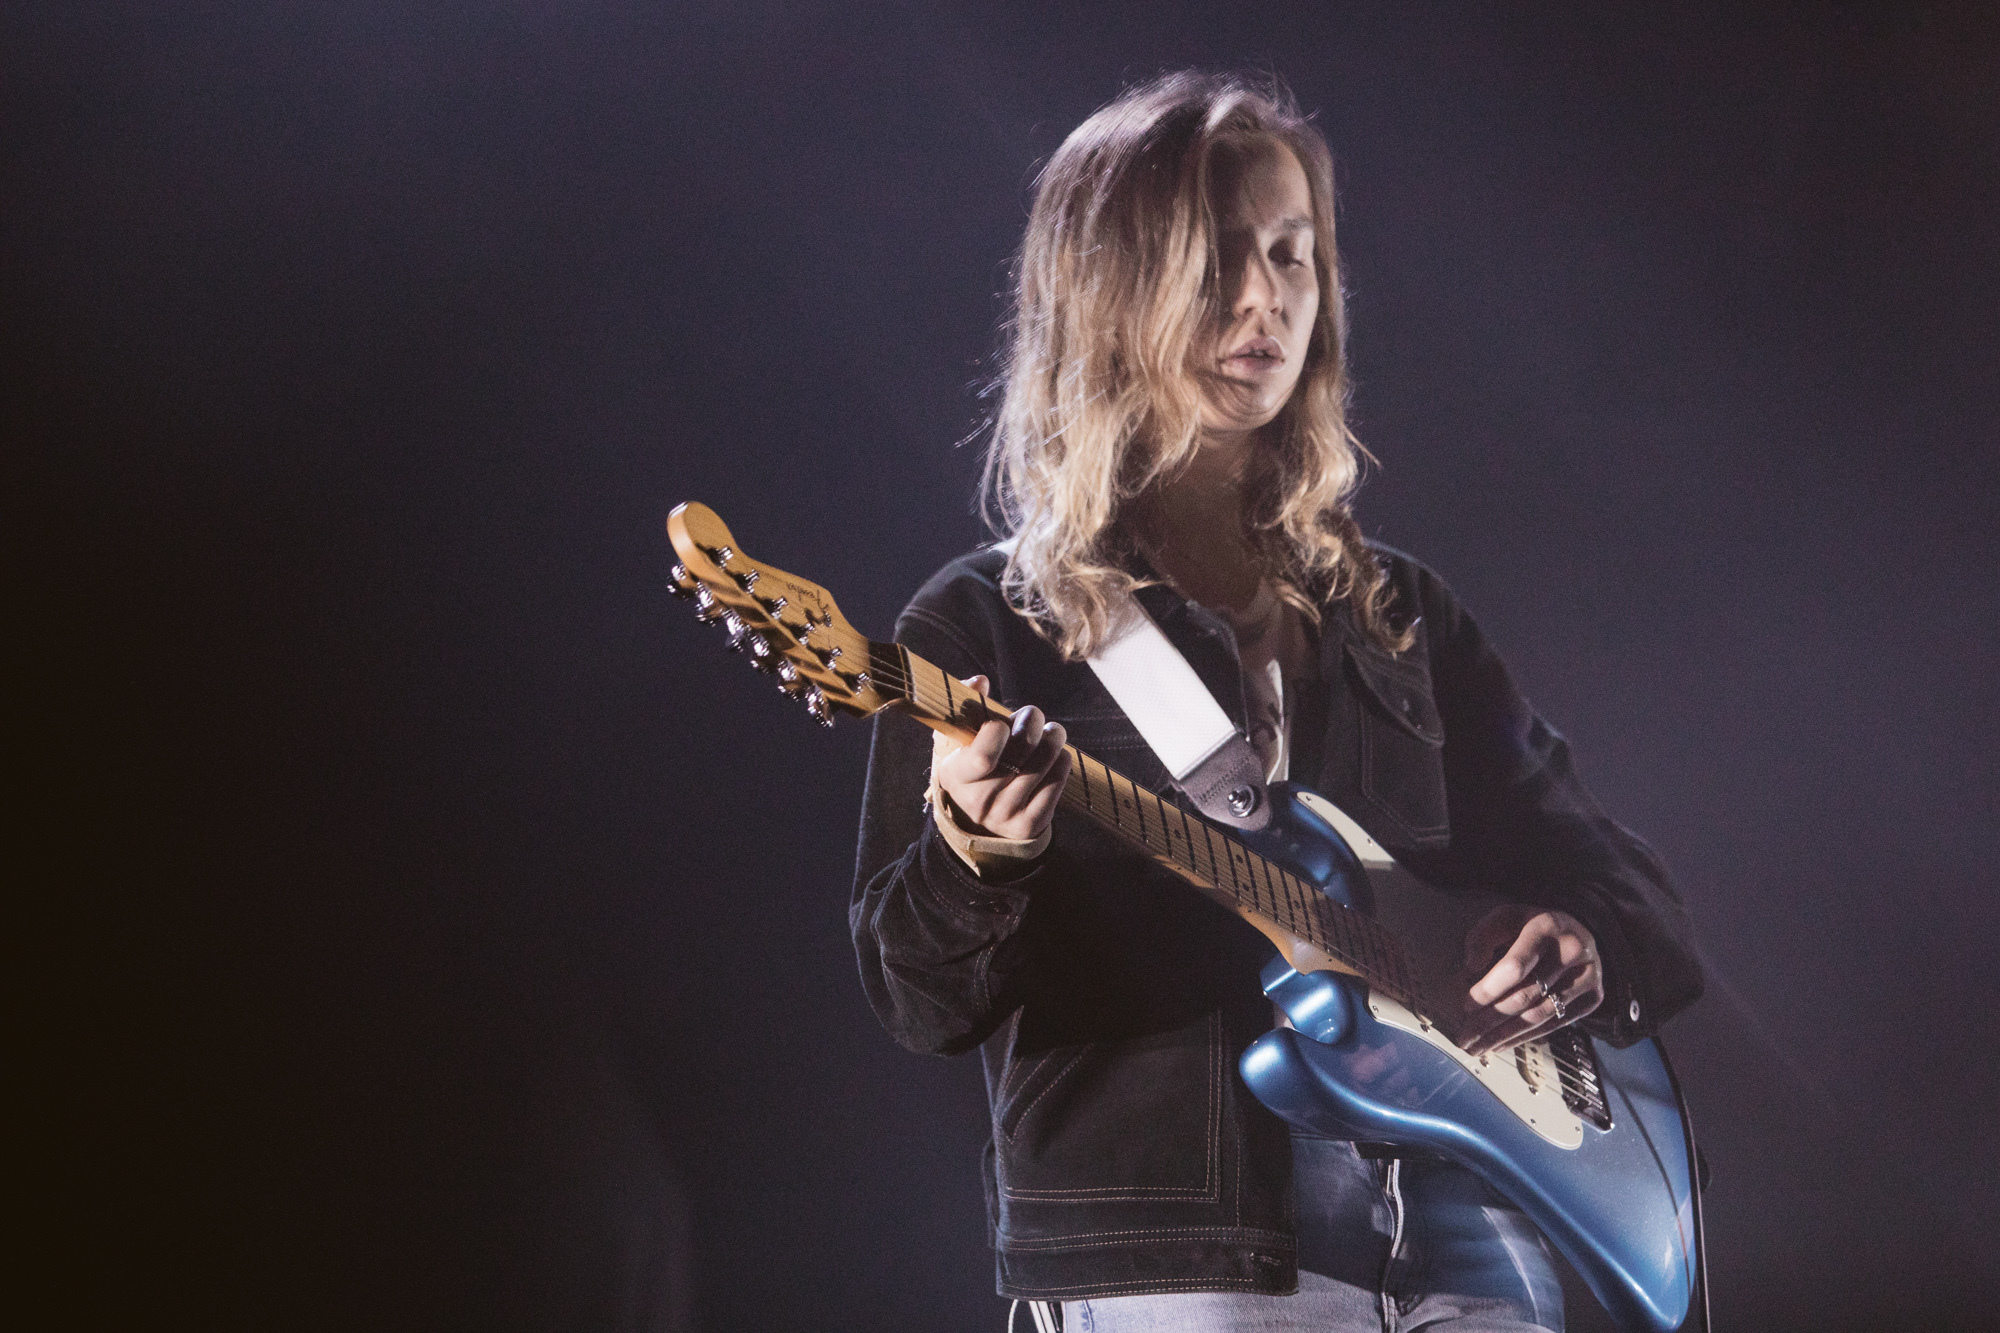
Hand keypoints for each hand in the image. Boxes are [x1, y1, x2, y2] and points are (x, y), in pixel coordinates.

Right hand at [931, 675, 1071, 841]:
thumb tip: (979, 682)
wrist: (974, 817)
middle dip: (1033, 722)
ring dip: (1053, 738)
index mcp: (956, 776)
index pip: (983, 755)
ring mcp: (1005, 815)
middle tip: (1033, 715)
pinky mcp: (1028, 825)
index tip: (1001, 722)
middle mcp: (979, 801)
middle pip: (1022, 752)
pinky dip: (1062, 762)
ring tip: (1051, 731)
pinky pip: (1057, 784)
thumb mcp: (954, 738)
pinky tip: (1057, 755)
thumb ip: (964, 706)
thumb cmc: (967, 764)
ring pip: (1044, 764)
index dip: (999, 730)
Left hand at [1460, 905, 1602, 1055]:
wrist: (1581, 933)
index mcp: (1546, 927)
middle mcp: (1571, 952)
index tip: (1466, 1005)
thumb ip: (1484, 935)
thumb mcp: (1507, 917)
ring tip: (1478, 1047)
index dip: (1489, 989)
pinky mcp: (1593, 997)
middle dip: (1489, 1020)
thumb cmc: (1533, 926)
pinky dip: (1524, 1037)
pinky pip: (1553, 1024)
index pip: (1515, 966)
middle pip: (1525, 996)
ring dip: (1504, 1036)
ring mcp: (1586, 976)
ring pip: (1538, 1015)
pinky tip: (1501, 1044)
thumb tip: (1472, 966)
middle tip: (1464, 1037)